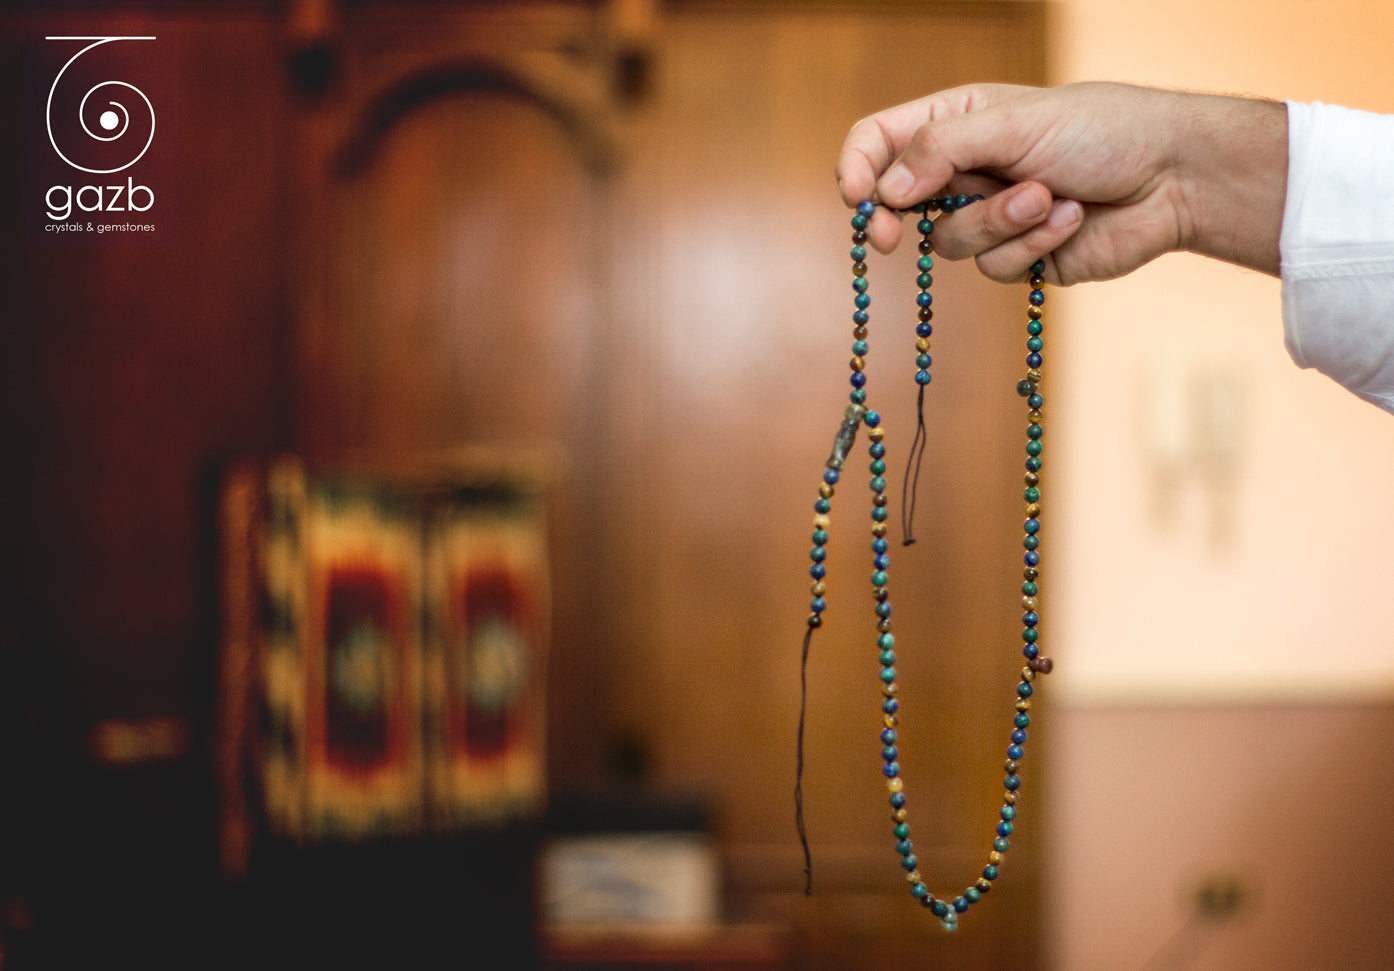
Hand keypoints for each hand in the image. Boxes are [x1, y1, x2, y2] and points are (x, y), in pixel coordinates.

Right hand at [835, 82, 1285, 284]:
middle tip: (888, 237)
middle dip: (895, 219)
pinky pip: (996, 267)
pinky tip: (1071, 218)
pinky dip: (1033, 243)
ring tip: (1048, 195)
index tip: (856, 199)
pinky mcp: (1018, 256)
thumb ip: (943, 151)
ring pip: (950, 244)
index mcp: (955, 123)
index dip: (858, 168)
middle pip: (897, 202)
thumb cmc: (1102, 130)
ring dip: (999, 221)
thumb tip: (887, 190)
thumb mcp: (1015, 124)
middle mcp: (964, 171)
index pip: (880, 142)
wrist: (1173, 175)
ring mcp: (989, 217)